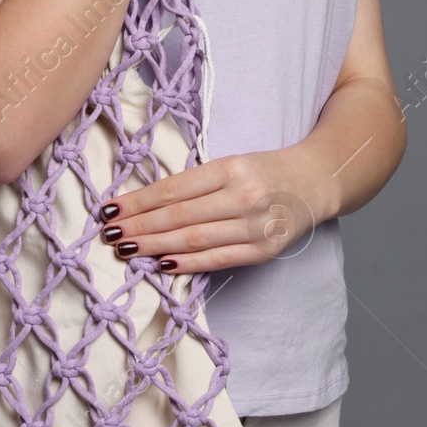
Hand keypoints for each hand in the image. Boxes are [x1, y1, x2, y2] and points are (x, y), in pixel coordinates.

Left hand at [95, 148, 333, 273]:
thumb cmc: (265, 170)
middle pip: (180, 216)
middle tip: (109, 234)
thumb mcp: (231, 162)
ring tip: (126, 249)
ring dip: (156, 246)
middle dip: (139, 226)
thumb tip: (145, 205)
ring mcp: (256, 225)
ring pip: (195, 239)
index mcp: (231, 167)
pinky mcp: (265, 250)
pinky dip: (189, 264)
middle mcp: (244, 195)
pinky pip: (220, 259)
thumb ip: (195, 182)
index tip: (109, 210)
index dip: (139, 202)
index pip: (174, 188)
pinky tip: (162, 264)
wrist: (317, 180)